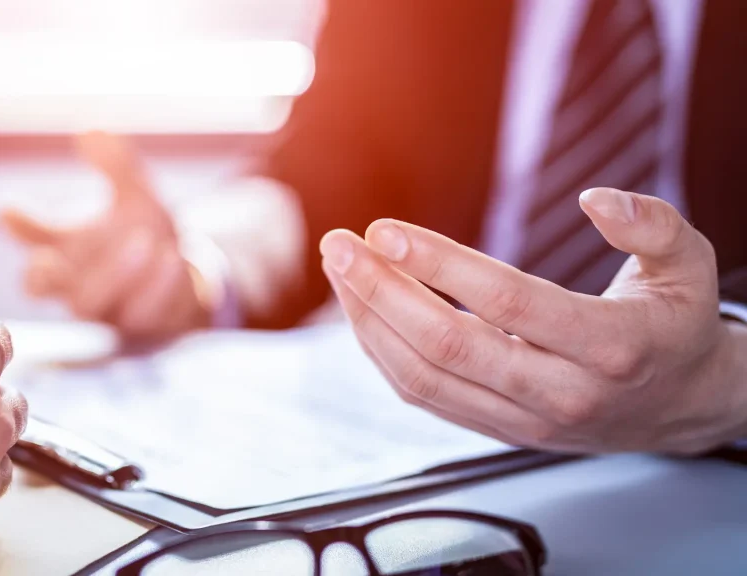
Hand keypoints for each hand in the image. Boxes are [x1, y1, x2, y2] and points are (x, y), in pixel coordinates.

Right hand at [1, 132, 211, 340]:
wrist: (184, 278)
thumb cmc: (144, 233)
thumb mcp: (136, 195)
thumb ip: (116, 164)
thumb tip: (90, 129)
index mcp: (63, 245)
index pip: (28, 235)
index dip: (17, 223)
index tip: (8, 210)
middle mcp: (73, 280)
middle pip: (37, 285)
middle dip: (45, 270)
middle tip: (56, 254)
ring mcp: (102, 307)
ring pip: (88, 303)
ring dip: (115, 272)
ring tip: (145, 242)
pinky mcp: (135, 326)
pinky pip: (138, 314)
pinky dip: (155, 287)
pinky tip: (171, 259)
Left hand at [321, 188, 746, 453]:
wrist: (679, 407)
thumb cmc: (674, 327)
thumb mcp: (691, 265)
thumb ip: (654, 224)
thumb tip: (596, 198)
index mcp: (610, 345)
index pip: (508, 303)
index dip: (442, 266)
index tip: (387, 232)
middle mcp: (562, 392)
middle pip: (450, 344)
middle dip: (383, 292)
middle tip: (341, 246)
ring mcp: (524, 419)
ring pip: (425, 377)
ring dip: (371, 321)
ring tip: (341, 270)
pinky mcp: (498, 429)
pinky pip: (425, 396)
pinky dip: (384, 352)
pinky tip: (364, 310)